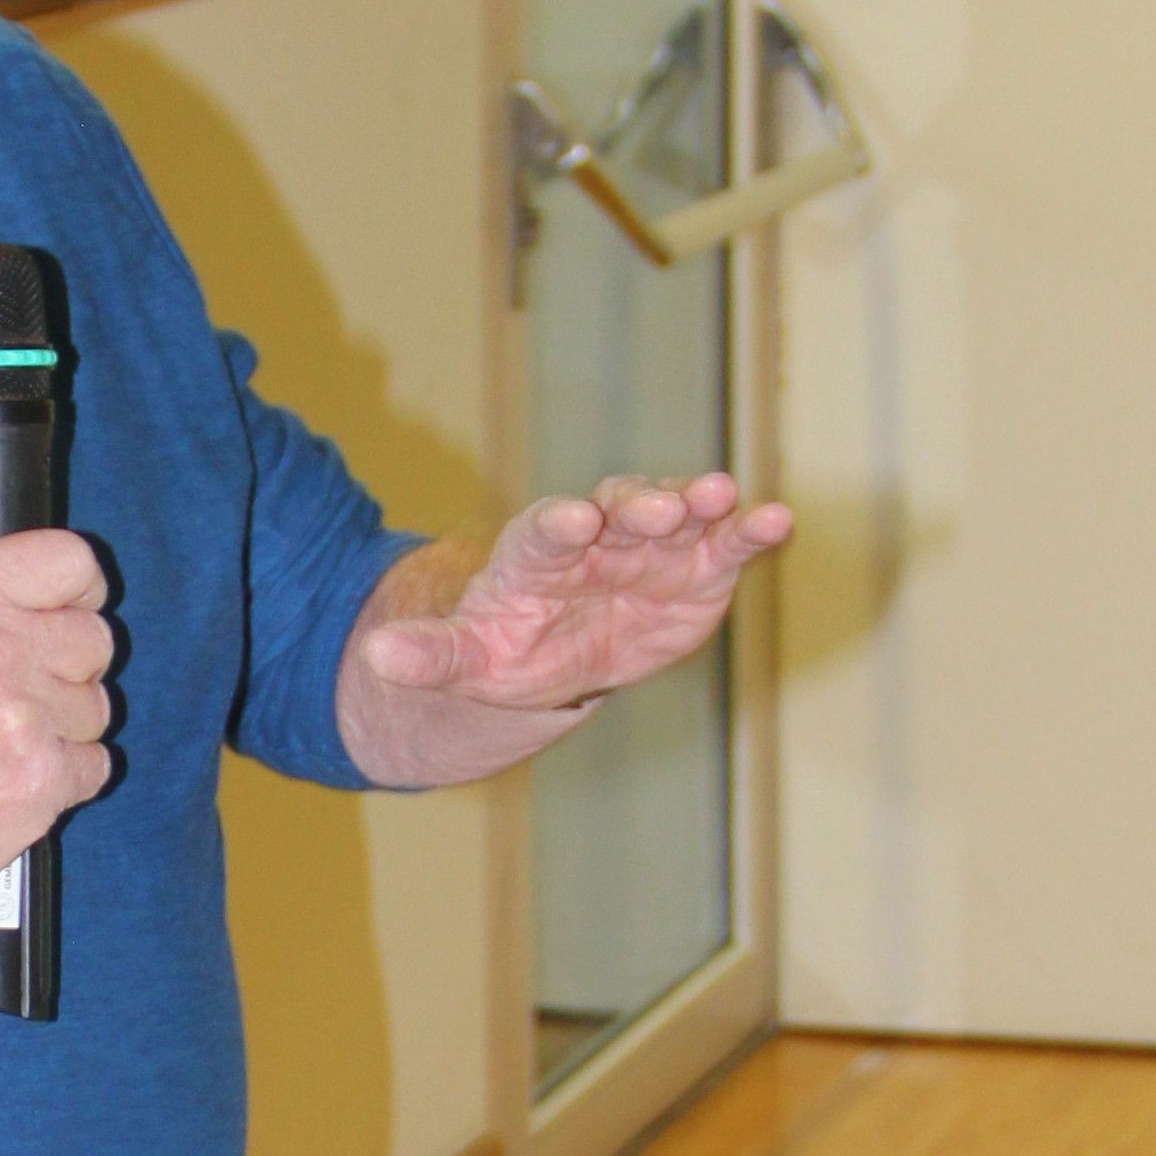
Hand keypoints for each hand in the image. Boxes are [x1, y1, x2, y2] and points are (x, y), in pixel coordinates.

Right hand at [0, 530, 114, 934]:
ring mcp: (22, 717)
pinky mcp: (41, 779)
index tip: (78, 608)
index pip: (70, 561)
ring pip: (98, 708)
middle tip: (23, 696)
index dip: (83, 590)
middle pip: (95, 639)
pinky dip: (65, 778)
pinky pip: (96, 765)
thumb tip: (26, 598)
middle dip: (68, 669)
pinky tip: (13, 781)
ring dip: (64, 728)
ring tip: (3, 746)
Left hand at [338, 473, 790, 786]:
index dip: (557, 526)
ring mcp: (652, 546)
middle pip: (616, 512)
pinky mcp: (699, 567)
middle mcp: (598, 536)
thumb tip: (376, 657)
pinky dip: (752, 532)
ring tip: (726, 496)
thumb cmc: (506, 647)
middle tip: (658, 508)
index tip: (571, 522)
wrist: (559, 650)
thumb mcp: (464, 659)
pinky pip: (727, 544)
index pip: (543, 534)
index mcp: (535, 554)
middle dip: (637, 507)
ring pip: (677, 516)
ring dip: (699, 504)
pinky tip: (779, 522)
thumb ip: (428, 655)